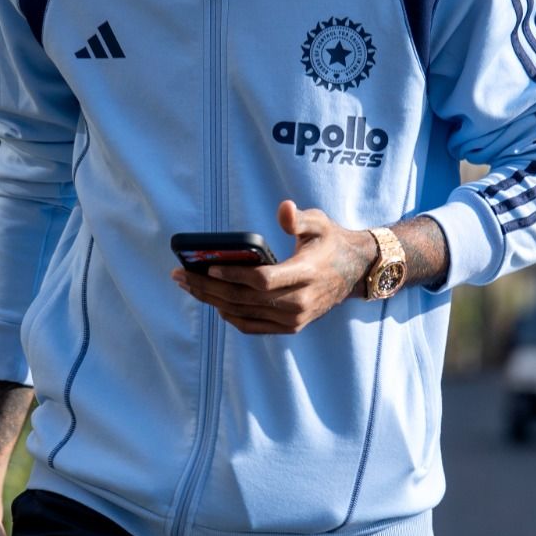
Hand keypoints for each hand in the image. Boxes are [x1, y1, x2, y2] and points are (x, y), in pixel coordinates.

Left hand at [171, 200, 375, 334]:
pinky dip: (230, 316)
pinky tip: (213, 302)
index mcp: (306, 273)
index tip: (207, 267)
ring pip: (244, 314)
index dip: (232, 276)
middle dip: (208, 288)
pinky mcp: (291, 327)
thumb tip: (283, 208)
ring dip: (212, 301)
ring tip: (189, 286)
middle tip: (181, 275)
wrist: (354, 272)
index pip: (262, 280)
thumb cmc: (330, 242)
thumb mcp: (319, 223)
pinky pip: (252, 326)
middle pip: (244, 299)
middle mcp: (299, 301)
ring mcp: (295, 318)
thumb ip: (299, 218)